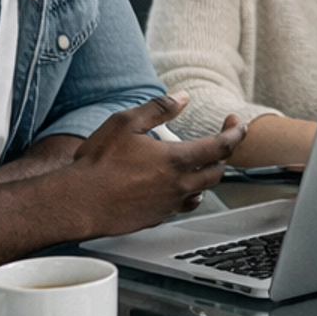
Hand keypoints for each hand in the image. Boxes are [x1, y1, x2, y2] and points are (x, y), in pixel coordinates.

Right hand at [56, 95, 243, 237]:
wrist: (78, 202)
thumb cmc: (98, 164)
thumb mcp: (126, 123)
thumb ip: (159, 108)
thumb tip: (182, 98)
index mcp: (177, 159)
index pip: (222, 146)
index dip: (235, 132)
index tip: (238, 123)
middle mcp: (179, 184)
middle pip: (217, 171)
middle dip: (223, 154)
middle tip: (220, 140)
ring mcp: (169, 204)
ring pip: (202, 190)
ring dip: (206, 175)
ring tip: (199, 162)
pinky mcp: (157, 218)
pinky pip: (183, 206)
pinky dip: (188, 193)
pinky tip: (178, 186)